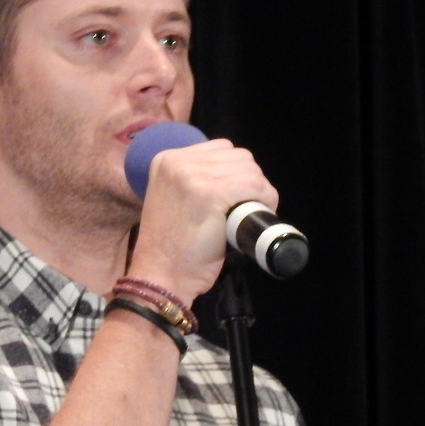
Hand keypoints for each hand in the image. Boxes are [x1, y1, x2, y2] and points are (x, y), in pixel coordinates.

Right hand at [128, 138, 278, 303]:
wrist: (160, 276)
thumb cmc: (171, 248)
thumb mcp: (174, 200)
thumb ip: (194, 181)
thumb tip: (232, 175)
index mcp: (166, 159)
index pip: (220, 149)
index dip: (236, 173)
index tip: (236, 197)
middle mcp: (176, 161)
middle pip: (238, 156)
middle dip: (248, 181)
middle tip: (244, 208)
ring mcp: (192, 175)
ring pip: (249, 169)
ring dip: (258, 190)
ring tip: (248, 213)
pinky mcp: (209, 192)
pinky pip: (253, 185)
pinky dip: (264, 199)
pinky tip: (257, 214)